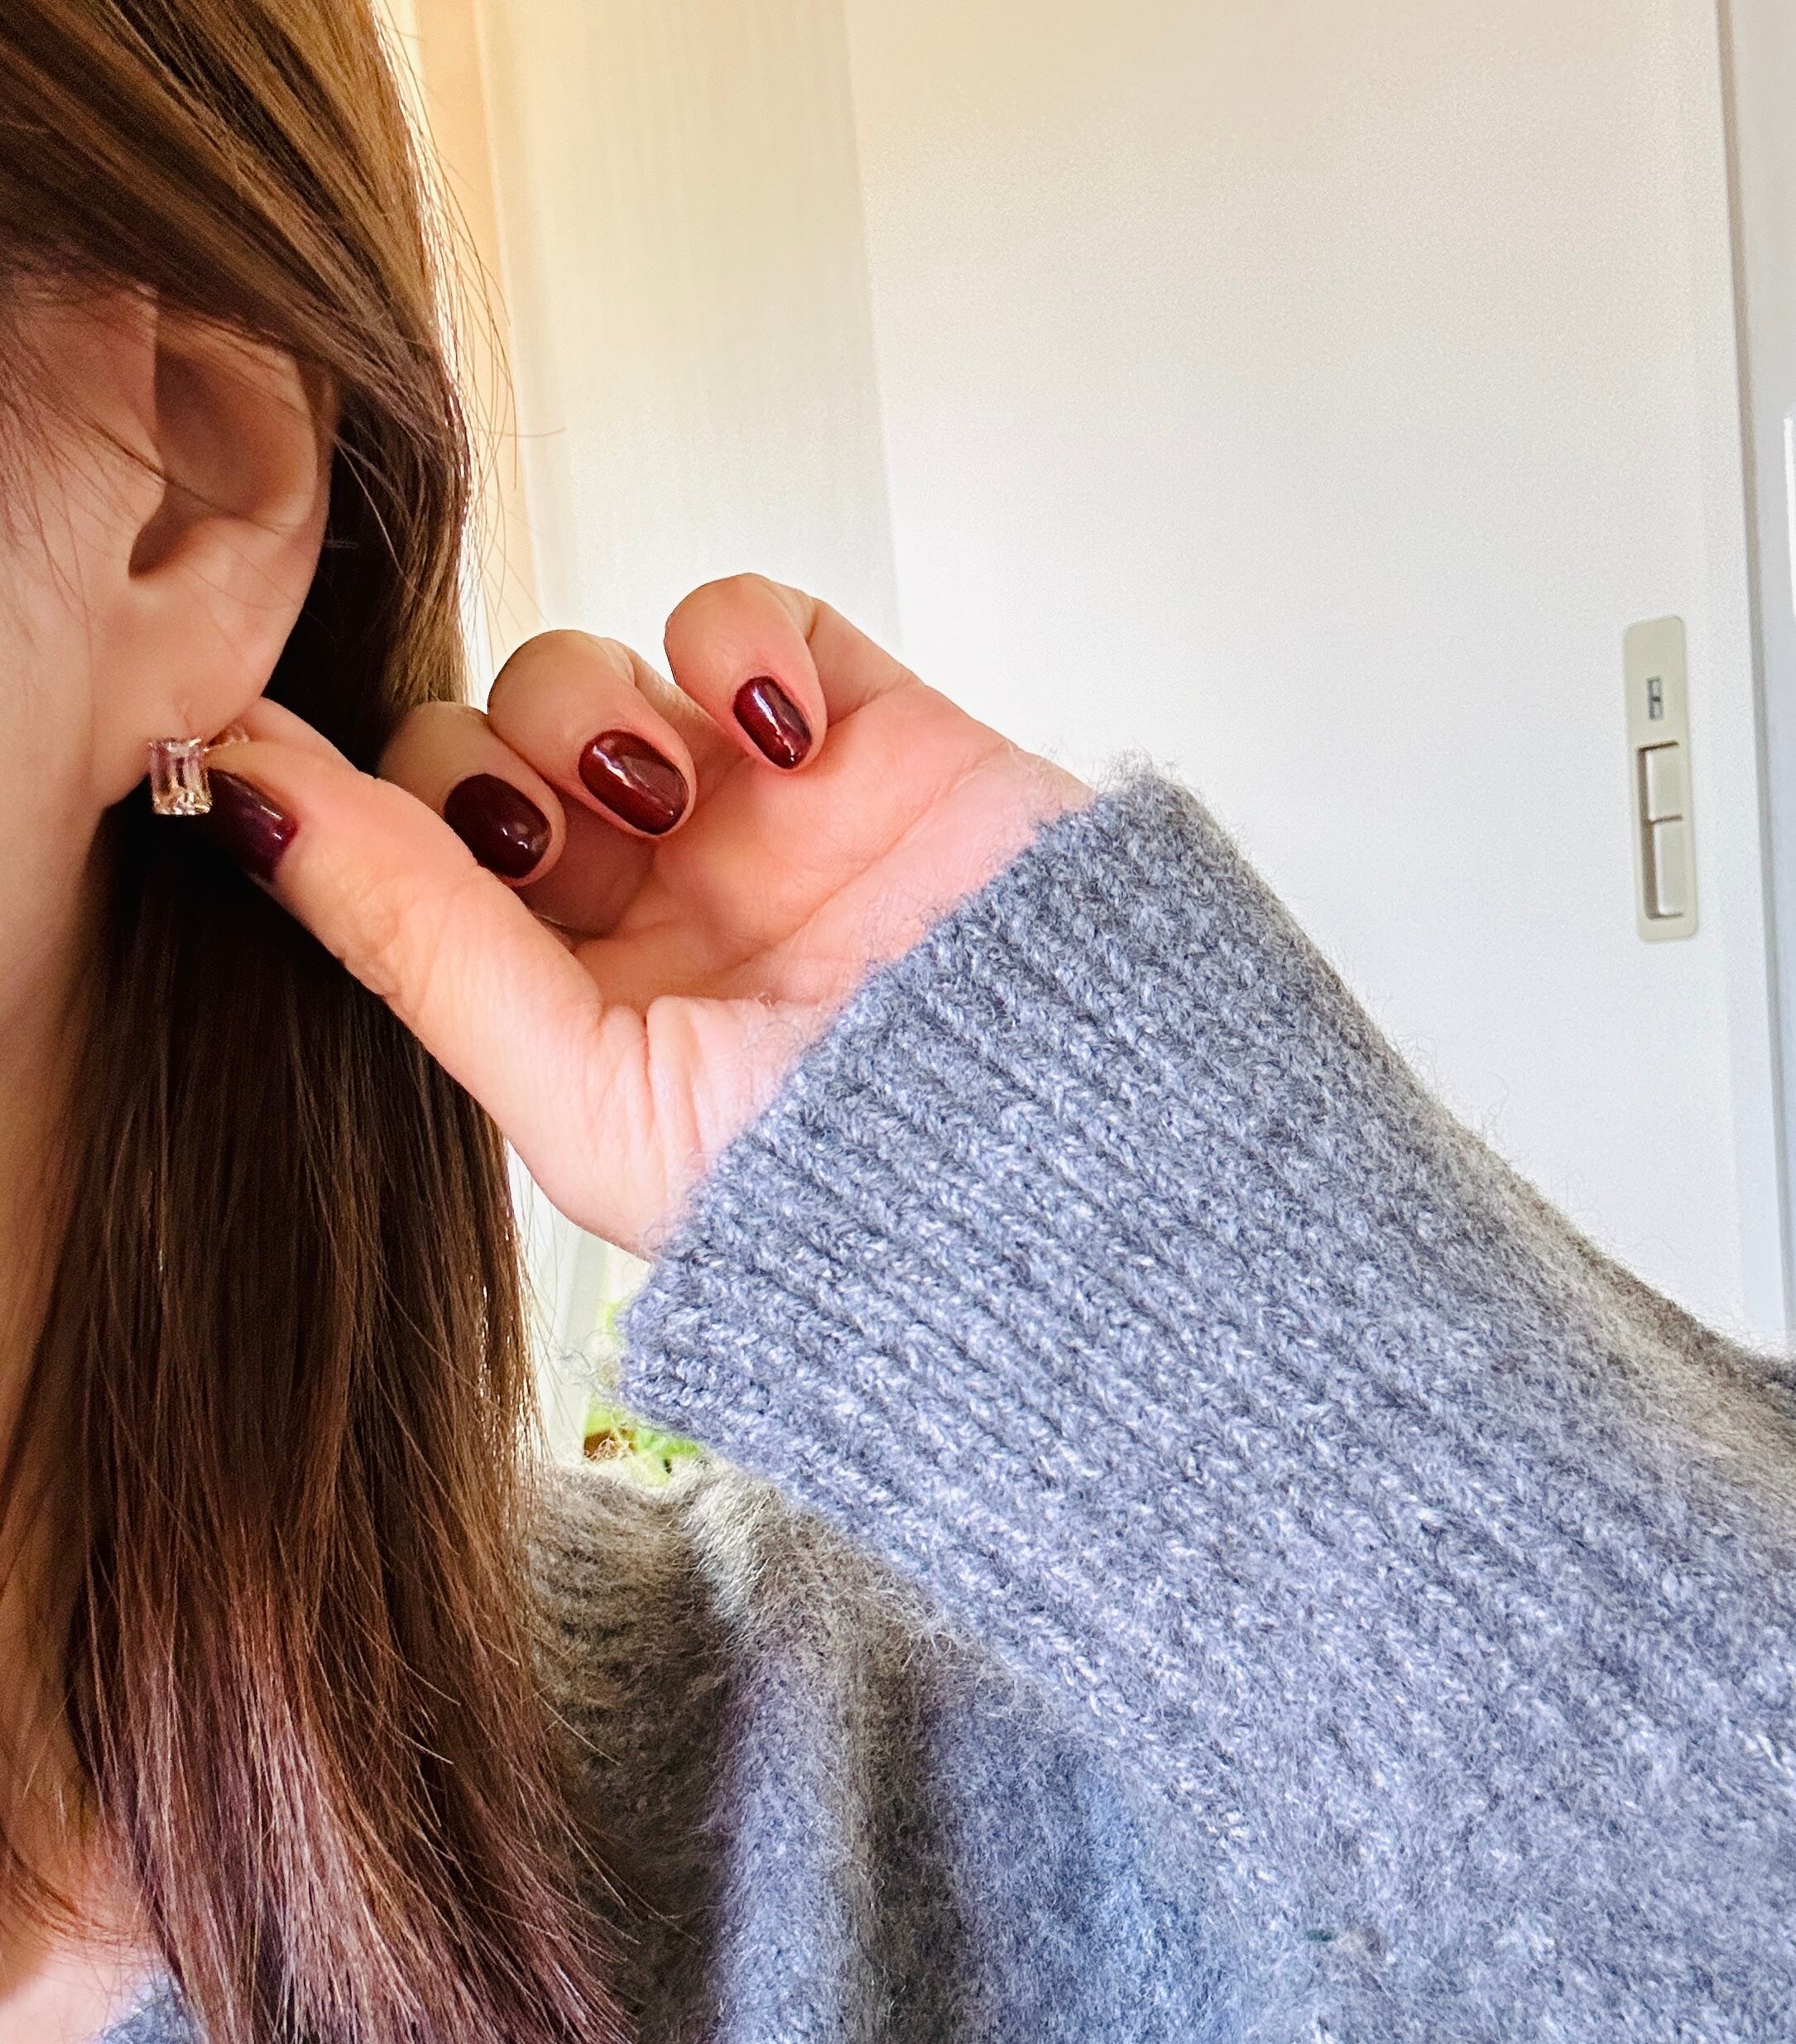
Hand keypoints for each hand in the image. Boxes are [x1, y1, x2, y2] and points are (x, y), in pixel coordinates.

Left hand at [206, 576, 1089, 1250]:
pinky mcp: (864, 731)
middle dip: (484, 769)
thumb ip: (414, 940)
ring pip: (590, 675)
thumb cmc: (839, 1186)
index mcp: (567, 1008)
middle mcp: (646, 908)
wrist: (1081, 1163)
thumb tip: (227, 792)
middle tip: (547, 838)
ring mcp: (752, 817)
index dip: (337, 803)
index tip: (242, 740)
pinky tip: (773, 738)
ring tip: (679, 803)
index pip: (406, 867)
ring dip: (594, 712)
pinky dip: (730, 643)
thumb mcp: (583, 1095)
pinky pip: (741, 618)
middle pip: (479, 750)